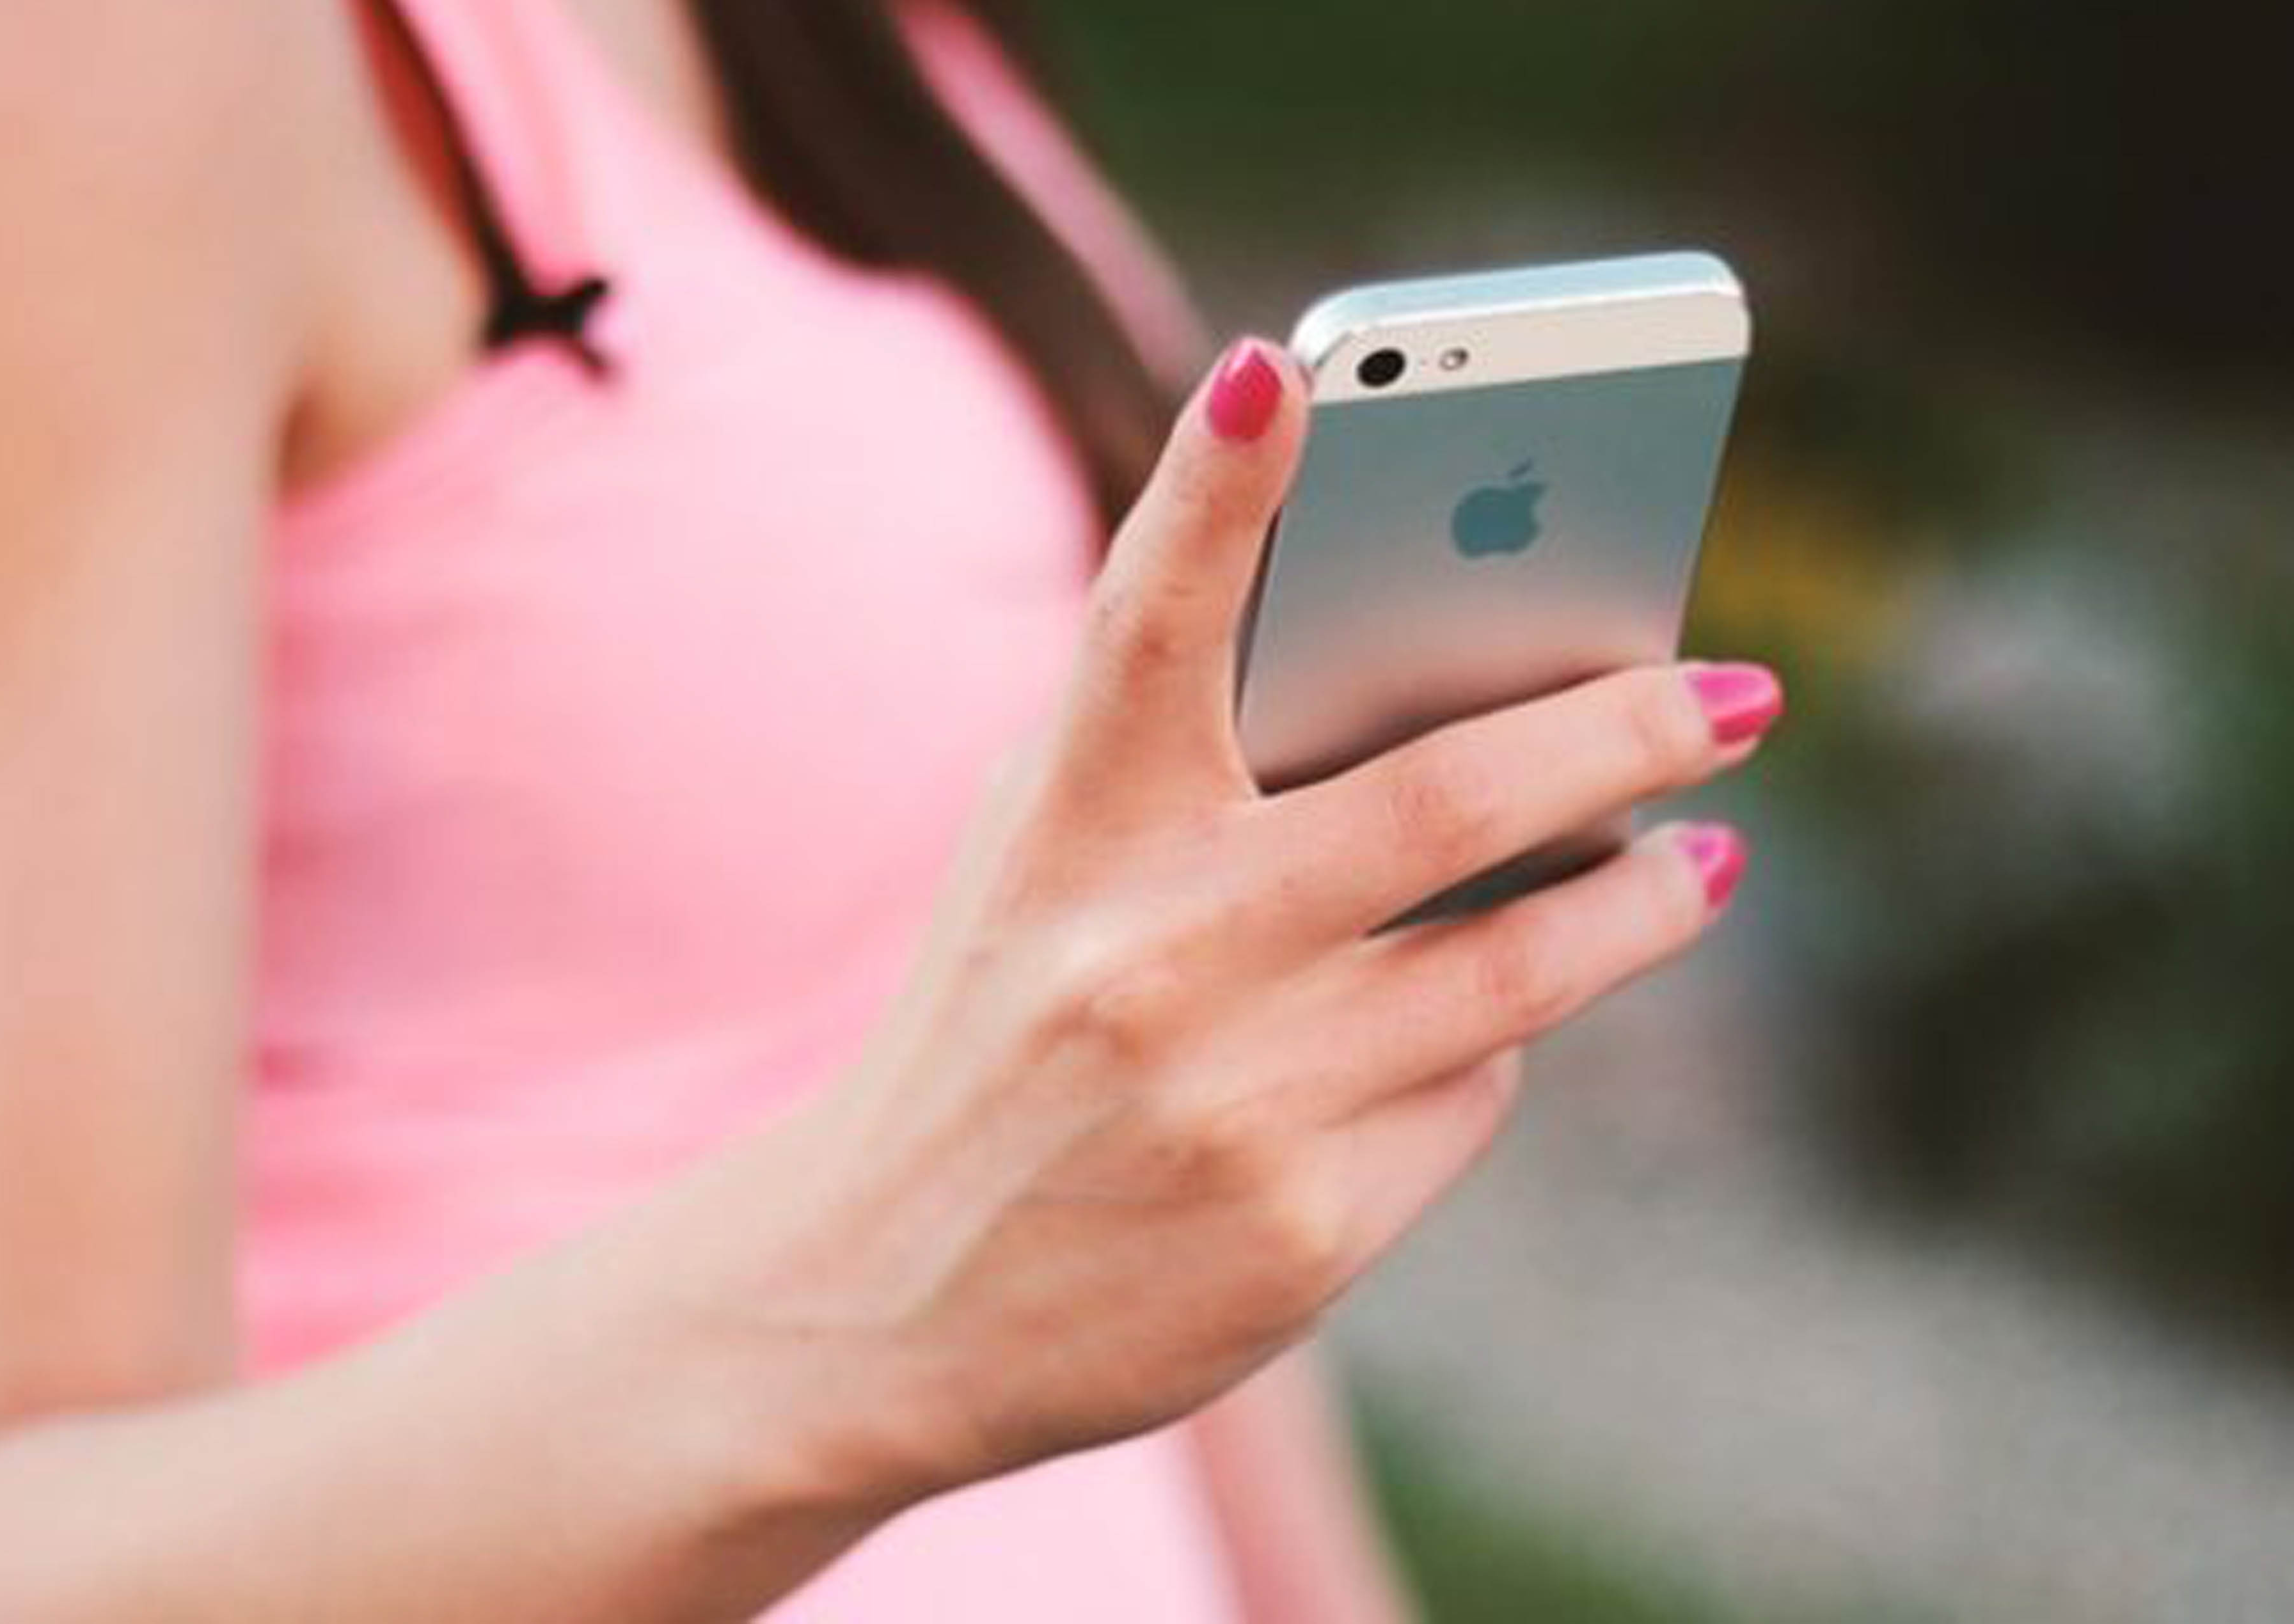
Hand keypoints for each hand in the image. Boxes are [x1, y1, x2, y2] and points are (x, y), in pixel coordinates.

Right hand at [738, 339, 1780, 1489]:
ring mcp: (1235, 1102)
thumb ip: (1181, 766)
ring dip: (1643, 902)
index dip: (1208, 486)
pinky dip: (1493, 1047)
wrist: (881, 1300)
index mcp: (1063, 835)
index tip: (1276, 367)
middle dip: (1621, 730)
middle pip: (1443, 798)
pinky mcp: (1304, 1231)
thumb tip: (1449, 679)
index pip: (1140, 623)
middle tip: (1737, 694)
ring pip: (1520, 965)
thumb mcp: (1042, 870)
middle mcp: (1149, 957)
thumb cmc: (993, 1033)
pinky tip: (1471, 1037)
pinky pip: (1473, 1098)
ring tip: (1707, 855)